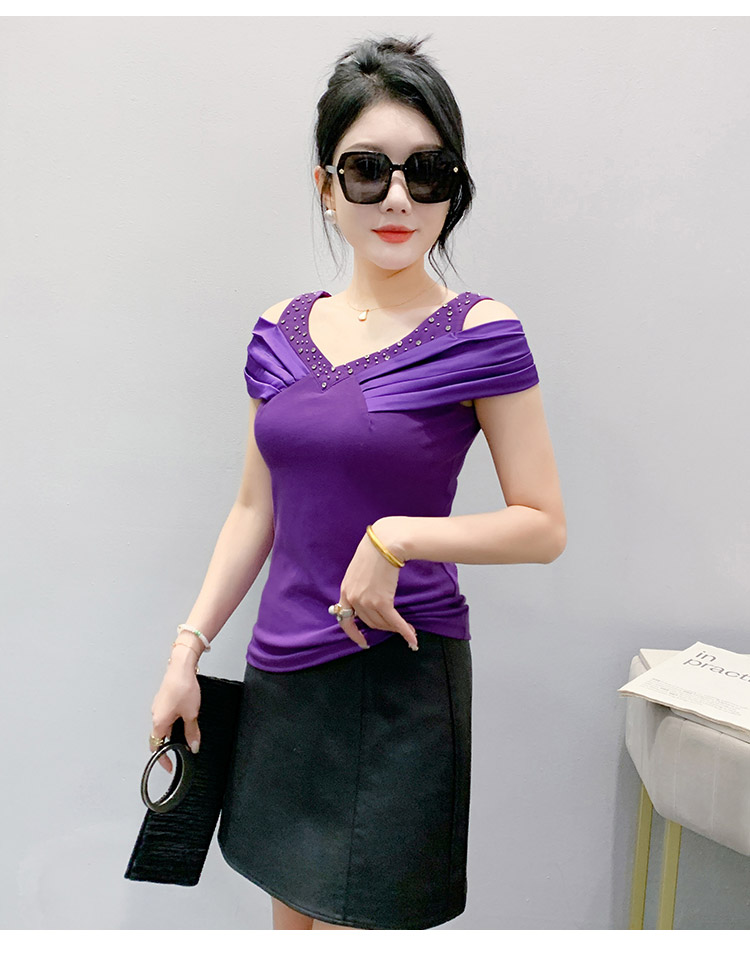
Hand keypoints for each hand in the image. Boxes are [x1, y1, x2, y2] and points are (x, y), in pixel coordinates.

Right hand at [150, 650, 201, 772]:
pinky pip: (165, 716)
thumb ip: (192, 732)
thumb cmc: (183, 687)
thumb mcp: (191, 714)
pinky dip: (173, 721)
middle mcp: (155, 715)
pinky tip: (184, 717)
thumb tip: (193, 746)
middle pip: (158, 737)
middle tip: (180, 751)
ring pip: (163, 726)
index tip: (170, 767)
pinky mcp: (163, 699)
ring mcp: (158, 706)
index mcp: (159, 722)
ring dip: (172, 732)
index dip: (163, 759)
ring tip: (186, 733)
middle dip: (169, 745)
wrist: (181, 666)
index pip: (156, 747)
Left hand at [335, 520, 417, 651]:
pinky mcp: (381, 601)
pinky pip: (394, 622)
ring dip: (396, 629)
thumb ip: (360, 585)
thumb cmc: (375, 550)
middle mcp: (353, 598)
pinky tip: (412, 638)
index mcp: (346, 590)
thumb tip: (371, 596)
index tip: (362, 641)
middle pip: (370, 622)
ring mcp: (366, 601)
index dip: (354, 633)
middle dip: (385, 628)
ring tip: (408, 630)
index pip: (345, 619)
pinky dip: (404, 631)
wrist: (385, 543)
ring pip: (382, 623)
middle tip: (397, 629)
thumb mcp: (359, 569)